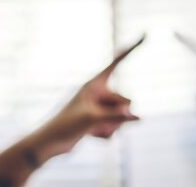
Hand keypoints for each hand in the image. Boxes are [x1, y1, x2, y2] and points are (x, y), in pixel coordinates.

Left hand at [26, 37, 144, 164]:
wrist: (51, 142)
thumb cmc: (67, 125)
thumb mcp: (93, 119)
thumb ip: (117, 117)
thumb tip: (138, 117)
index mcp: (94, 84)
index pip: (116, 63)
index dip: (130, 50)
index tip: (144, 35)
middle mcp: (98, 93)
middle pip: (126, 100)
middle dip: (119, 114)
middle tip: (101, 121)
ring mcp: (99, 107)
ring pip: (122, 116)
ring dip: (111, 127)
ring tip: (92, 131)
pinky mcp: (98, 121)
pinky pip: (114, 127)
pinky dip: (105, 134)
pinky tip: (91, 137)